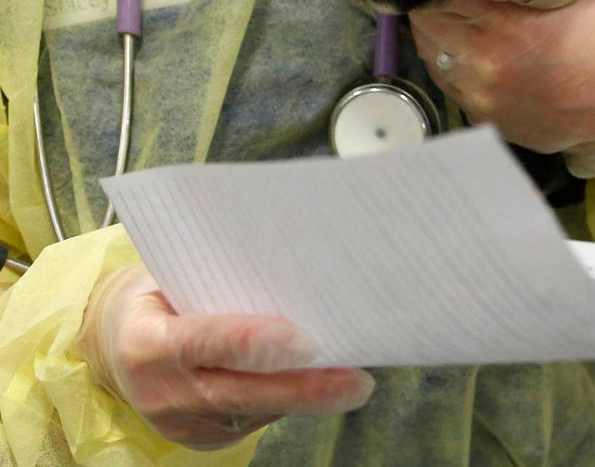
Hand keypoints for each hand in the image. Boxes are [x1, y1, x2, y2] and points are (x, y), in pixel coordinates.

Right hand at [78, 265, 373, 450]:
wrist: (116, 344)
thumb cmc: (159, 294)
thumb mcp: (171, 277)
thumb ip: (217, 282)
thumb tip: (292, 275)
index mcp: (148, 343)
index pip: (208, 342)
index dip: (257, 344)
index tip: (307, 342)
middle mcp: (161, 393)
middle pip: (243, 393)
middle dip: (305, 389)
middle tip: (356, 383)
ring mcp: (182, 424)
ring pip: (256, 413)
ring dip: (307, 398)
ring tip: (353, 382)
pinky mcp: (202, 440)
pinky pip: (254, 421)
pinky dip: (288, 402)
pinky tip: (319, 385)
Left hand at [410, 0, 594, 174]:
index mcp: (511, 21)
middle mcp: (485, 60)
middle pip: (425, 12)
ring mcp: (478, 91)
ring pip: (428, 44)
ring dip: (439, 22)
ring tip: (469, 10)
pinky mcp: (479, 114)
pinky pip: (442, 74)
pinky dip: (451, 54)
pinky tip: (479, 43)